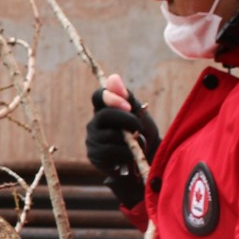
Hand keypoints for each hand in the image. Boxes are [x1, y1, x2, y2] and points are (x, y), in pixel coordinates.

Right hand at [86, 74, 160, 206]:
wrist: (146, 162)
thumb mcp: (139, 113)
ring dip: (130, 141)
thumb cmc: (142, 134)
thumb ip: (127, 97)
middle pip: (105, 115)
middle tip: (140, 127)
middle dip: (126, 120)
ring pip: (111, 135)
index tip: (128, 105)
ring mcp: (92, 140)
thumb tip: (114, 77)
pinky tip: (130, 156)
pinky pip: (111, 151)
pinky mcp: (95, 157)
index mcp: (104, 109)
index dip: (111, 97)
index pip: (99, 95)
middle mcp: (94, 123)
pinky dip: (126, 153)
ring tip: (138, 145)